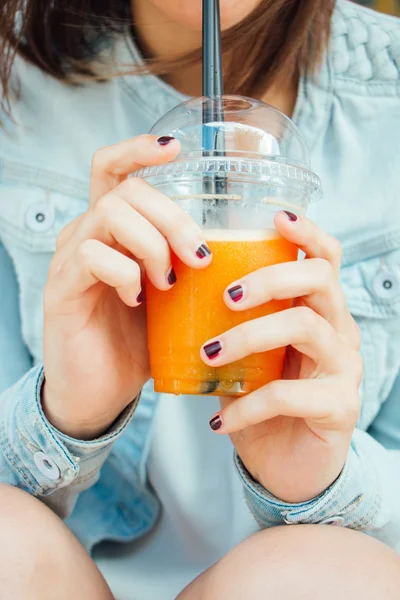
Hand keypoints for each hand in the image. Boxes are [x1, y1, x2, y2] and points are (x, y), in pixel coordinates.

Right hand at [43, 135, 211, 438]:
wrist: (100, 392)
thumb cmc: (138, 342)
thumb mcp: (172, 298)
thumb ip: (188, 268)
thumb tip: (244, 250)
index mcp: (113, 232)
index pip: (114, 170)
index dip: (139, 150)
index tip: (177, 150)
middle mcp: (87, 235)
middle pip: (127, 191)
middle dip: (173, 218)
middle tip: (200, 257)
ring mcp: (69, 259)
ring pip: (109, 214)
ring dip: (152, 244)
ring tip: (169, 283)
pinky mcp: (60, 288)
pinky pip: (90, 255)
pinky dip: (124, 272)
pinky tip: (137, 299)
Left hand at [202, 212, 361, 502]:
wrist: (287, 466)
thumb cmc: (264, 403)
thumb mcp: (249, 358)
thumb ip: (232, 327)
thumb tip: (176, 293)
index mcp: (319, 312)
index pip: (325, 258)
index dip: (307, 232)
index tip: (275, 217)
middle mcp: (340, 332)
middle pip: (320, 279)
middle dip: (270, 277)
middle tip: (226, 296)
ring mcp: (345, 369)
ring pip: (306, 327)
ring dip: (250, 336)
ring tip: (209, 353)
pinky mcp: (339, 407)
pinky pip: (289, 395)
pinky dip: (247, 406)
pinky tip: (219, 422)